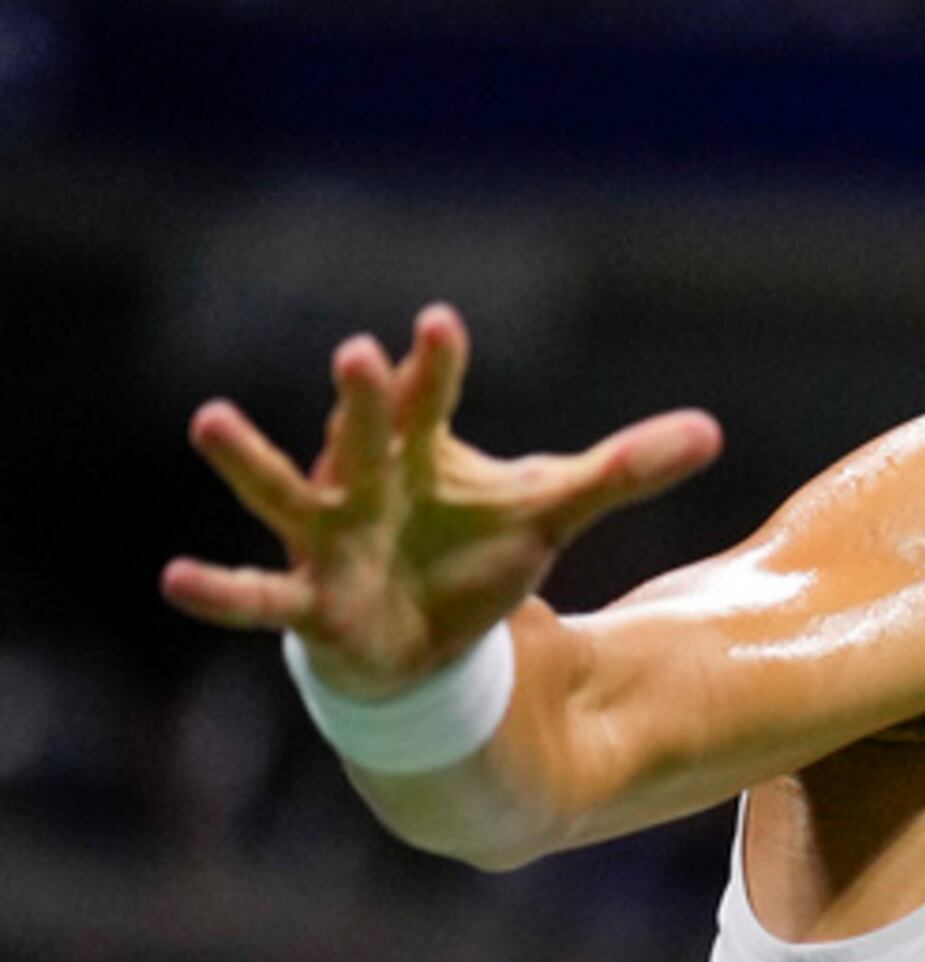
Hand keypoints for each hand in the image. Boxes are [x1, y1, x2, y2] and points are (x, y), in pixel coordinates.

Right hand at [161, 305, 721, 696]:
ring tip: (210, 419)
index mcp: (417, 451)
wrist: (426, 637)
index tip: (441, 325)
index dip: (436, 366)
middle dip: (360, 399)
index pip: (430, 399)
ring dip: (249, 461)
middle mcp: (363, 482)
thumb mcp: (553, 511)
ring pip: (284, 493)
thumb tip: (712, 433)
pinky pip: (260, 597)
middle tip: (355, 351)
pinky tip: (175, 581)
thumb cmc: (473, 554)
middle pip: (363, 433)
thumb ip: (622, 472)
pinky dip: (221, 592)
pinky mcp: (312, 601)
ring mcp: (329, 538)